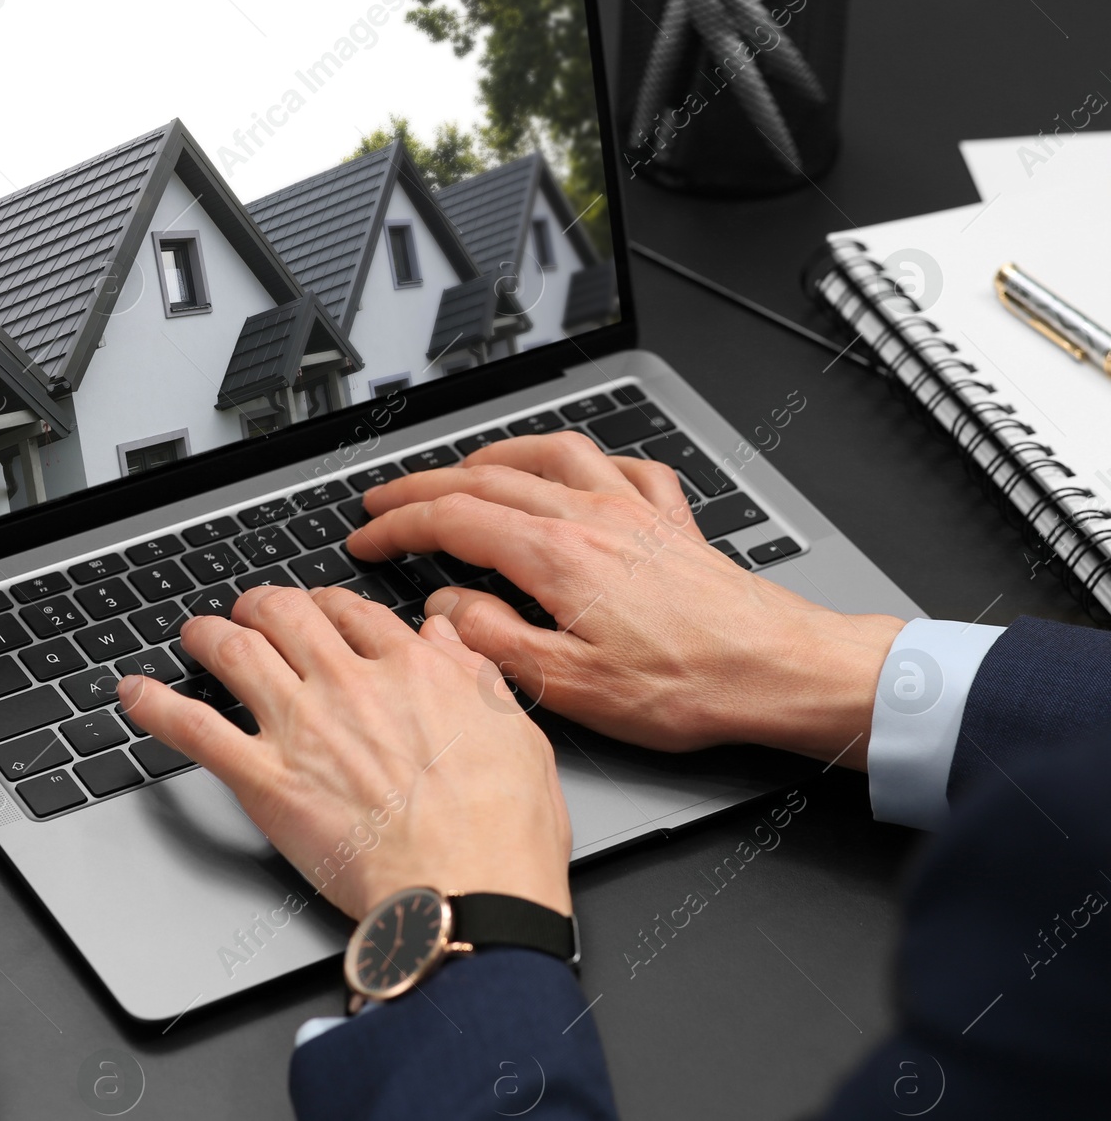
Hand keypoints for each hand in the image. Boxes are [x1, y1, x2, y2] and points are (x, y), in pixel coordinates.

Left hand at [117, 585, 572, 921]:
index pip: (352, 612)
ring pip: (235, 653)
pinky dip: (155, 706)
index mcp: (411, 669)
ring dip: (206, 635)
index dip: (326, 604)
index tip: (318, 609)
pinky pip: (194, 728)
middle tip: (250, 610)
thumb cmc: (500, 828)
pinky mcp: (265, 779)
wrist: (467, 893)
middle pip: (285, 615)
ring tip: (194, 634)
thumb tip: (445, 632)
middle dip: (260, 605)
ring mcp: (301, 728)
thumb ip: (472, 671)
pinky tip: (133, 694)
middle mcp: (348, 684)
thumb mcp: (515, 730)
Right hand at [348, 433, 901, 770]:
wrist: (776, 671)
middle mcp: (591, 517)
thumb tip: (447, 605)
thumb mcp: (569, 686)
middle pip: (487, 479)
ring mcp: (633, 512)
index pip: (453, 520)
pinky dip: (587, 462)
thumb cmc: (686, 686)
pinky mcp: (670, 523)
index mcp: (557, 556)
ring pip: (549, 455)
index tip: (366, 536)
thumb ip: (494, 639)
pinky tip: (581, 473)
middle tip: (385, 499)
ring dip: (496, 455)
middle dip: (424, 485)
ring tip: (465, 468)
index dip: (398, 525)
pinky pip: (622, 467)